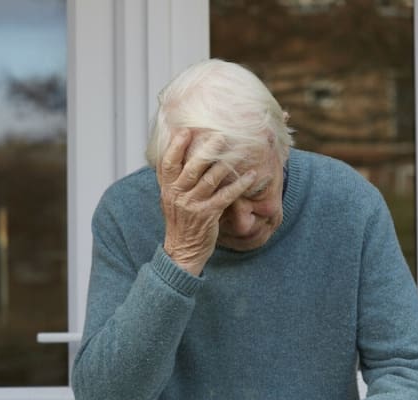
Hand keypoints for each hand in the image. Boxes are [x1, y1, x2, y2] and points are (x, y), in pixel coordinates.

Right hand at [158, 130, 258, 275]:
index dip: (175, 146)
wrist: (183, 250)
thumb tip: (182, 155)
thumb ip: (175, 180)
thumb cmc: (181, 222)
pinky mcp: (208, 215)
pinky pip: (226, 196)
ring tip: (238, 151)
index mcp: (167, 189)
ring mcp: (192, 205)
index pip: (167, 163)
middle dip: (206, 150)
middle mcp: (177, 195)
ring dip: (225, 164)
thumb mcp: (170, 199)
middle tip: (220, 136)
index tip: (185, 130)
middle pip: (192, 168)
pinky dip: (239, 185)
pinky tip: (251, 175)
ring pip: (210, 180)